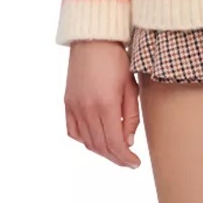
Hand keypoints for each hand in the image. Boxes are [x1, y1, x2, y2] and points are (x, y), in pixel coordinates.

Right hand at [64, 39, 141, 168]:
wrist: (93, 39)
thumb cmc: (116, 58)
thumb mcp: (130, 85)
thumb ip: (130, 115)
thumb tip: (128, 141)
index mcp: (105, 104)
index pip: (114, 143)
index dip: (125, 158)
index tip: (135, 163)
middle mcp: (87, 109)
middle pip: (100, 146)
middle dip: (116, 157)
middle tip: (128, 160)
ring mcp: (74, 107)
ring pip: (87, 142)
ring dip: (101, 151)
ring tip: (115, 150)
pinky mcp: (68, 102)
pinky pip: (73, 131)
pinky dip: (84, 140)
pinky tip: (95, 139)